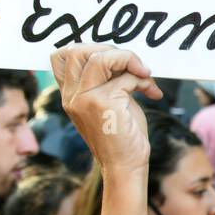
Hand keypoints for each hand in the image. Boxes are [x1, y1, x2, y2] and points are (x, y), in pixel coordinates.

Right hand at [50, 46, 162, 175]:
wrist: (126, 166)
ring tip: (145, 74)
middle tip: (133, 65)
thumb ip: (108, 78)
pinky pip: (125, 77)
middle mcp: (71, 95)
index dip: (89, 48)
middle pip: (79, 50)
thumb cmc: (123, 134)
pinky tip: (153, 92)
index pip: (62, 56)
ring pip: (100, 57)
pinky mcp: (101, 103)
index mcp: (70, 94)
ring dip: (129, 60)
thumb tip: (124, 54)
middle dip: (112, 50)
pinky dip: (143, 80)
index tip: (115, 60)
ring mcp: (83, 99)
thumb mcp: (111, 100)